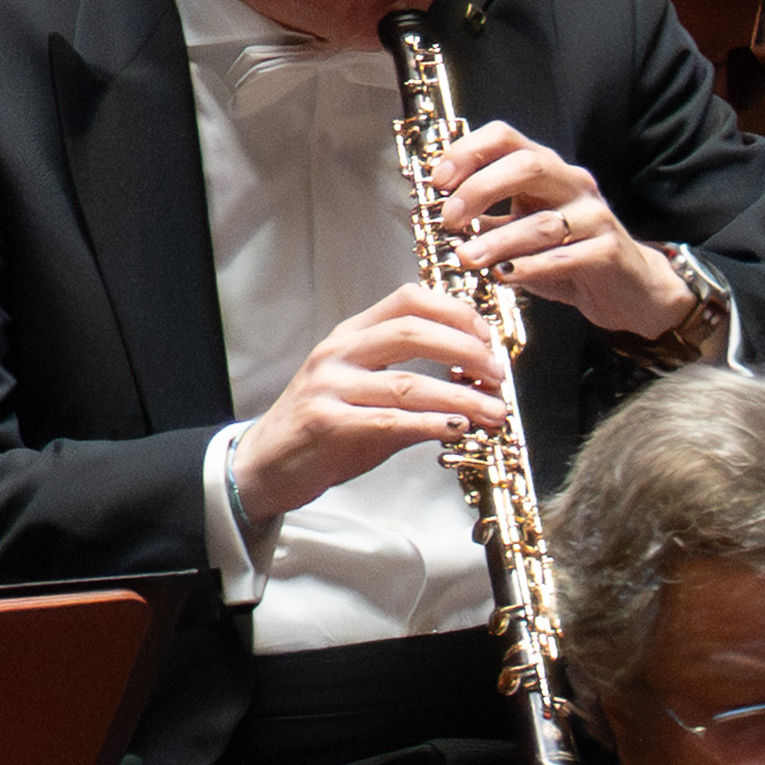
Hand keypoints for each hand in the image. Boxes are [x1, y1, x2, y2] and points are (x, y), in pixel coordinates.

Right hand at [233, 273, 525, 522]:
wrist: (266, 464)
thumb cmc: (323, 427)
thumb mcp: (363, 389)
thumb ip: (412, 379)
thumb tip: (475, 382)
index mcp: (350, 335)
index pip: (408, 300)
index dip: (456, 313)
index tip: (487, 339)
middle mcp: (338, 354)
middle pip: (412, 332)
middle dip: (467, 352)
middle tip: (497, 375)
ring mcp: (329, 387)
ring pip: (409, 383)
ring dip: (462, 398)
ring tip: (494, 412)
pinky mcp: (328, 424)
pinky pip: (391, 421)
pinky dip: (432, 424)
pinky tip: (457, 430)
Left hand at [420, 103, 702, 345]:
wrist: (627, 289)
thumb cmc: (564, 255)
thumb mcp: (517, 229)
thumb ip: (484, 217)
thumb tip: (433, 213)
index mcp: (545, 170)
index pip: (506, 137)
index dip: (468, 151)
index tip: (437, 181)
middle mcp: (572, 184)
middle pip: (528, 166)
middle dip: (481, 189)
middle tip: (449, 220)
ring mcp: (595, 216)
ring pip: (543, 221)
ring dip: (498, 240)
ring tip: (467, 257)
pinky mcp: (609, 251)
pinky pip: (565, 256)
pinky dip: (530, 268)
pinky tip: (505, 276)